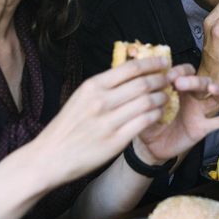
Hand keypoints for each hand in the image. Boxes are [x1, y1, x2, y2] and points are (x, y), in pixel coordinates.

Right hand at [28, 57, 172, 188]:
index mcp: (92, 86)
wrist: (49, 157)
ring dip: (162, 97)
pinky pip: (144, 122)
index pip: (130, 68)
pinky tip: (159, 113)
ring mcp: (108, 122)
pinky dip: (156, 115)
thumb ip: (104, 87)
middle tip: (170, 79)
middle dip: (161, 79)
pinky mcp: (115, 141)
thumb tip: (130, 73)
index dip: (152, 63)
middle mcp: (101, 101)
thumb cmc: (67, 127)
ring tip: (166, 96)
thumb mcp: (80, 98)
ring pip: (147, 102)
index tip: (164, 61)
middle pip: (142, 84)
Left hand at [137, 64, 218, 163]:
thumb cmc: (148, 123)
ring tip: (213, 88)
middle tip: (178, 82)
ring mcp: (200, 112)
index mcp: (178, 89)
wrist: (151, 148)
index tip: (167, 76)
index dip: (179, 71)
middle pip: (202, 81)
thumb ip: (146, 98)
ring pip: (214, 97)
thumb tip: (145, 86)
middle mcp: (192, 98)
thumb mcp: (143, 107)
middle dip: (194, 80)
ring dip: (216, 89)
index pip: (185, 71)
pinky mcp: (204, 128)